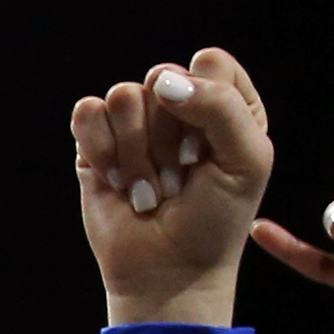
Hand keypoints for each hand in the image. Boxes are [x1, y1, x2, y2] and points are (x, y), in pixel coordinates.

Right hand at [70, 49, 274, 326]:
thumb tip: (160, 82)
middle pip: (162, 77)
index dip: (206, 104)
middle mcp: (177, 105)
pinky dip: (102, 152)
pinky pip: (87, 113)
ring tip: (149, 187)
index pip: (208, 61)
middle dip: (169, 137)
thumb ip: (220, 105)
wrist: (167, 272)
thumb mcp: (246, 159)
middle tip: (179, 178)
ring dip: (136, 154)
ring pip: (123, 96)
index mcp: (223, 100)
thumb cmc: (215, 220)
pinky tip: (117, 183)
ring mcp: (132, 123)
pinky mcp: (93, 144)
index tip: (210, 155)